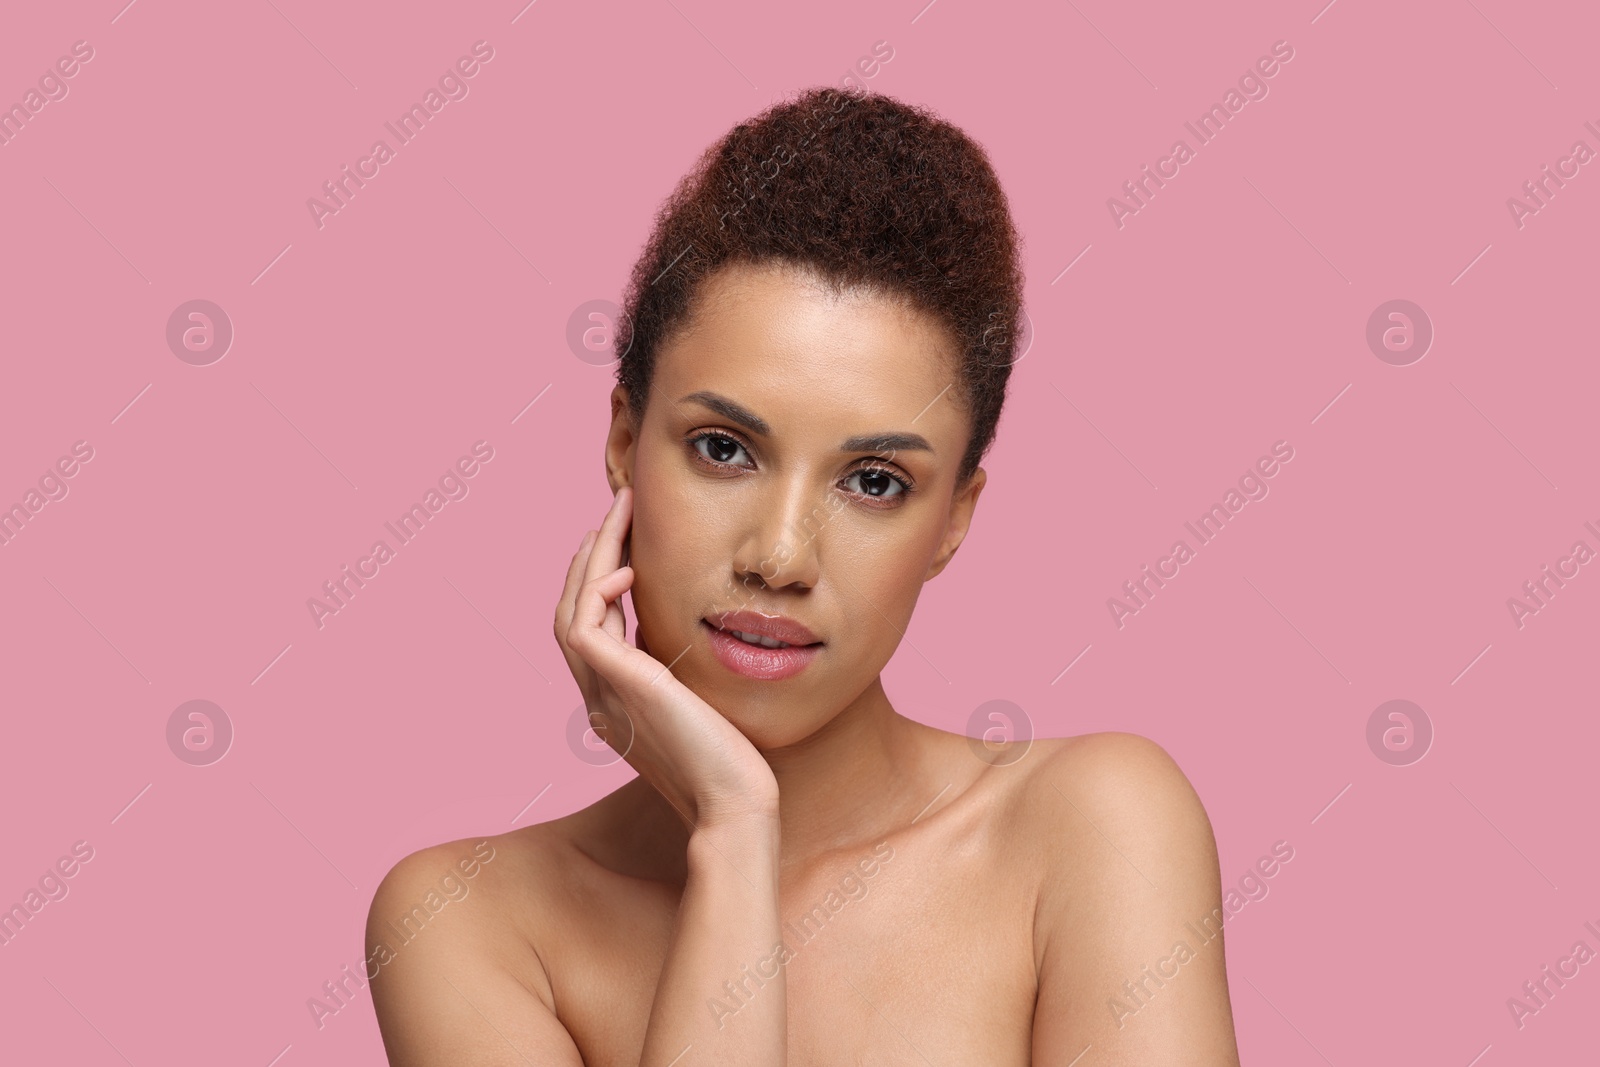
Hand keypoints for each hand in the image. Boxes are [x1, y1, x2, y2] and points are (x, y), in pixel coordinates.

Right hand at [554, 486, 778, 829]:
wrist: (733, 805)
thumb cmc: (733, 768)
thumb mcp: (701, 712)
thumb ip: (686, 682)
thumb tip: (699, 651)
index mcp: (615, 706)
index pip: (591, 631)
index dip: (599, 583)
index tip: (622, 544)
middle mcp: (598, 699)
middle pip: (571, 613)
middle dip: (591, 558)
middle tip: (616, 512)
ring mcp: (602, 696)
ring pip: (571, 611)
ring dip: (592, 558)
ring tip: (618, 514)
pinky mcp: (617, 688)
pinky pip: (585, 626)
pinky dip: (598, 591)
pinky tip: (627, 569)